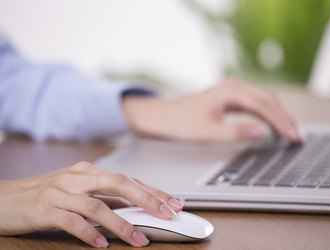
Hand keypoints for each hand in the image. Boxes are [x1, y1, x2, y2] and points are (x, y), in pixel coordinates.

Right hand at [0, 162, 182, 247]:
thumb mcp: (77, 191)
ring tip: (139, 239)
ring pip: (99, 205)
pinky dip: (90, 234)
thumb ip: (102, 197)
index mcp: (88, 172)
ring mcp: (61, 191)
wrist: (4, 199)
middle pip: (120, 184)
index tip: (173, 202)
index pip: (128, 179)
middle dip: (148, 199)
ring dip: (122, 224)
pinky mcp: (45, 208)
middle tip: (168, 214)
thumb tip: (132, 206)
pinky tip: (102, 245)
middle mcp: (77, 177)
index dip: (153, 191)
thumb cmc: (44, 195)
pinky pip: (73, 221)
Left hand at [123, 77, 301, 141]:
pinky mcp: (231, 96)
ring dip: (279, 115)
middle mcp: (234, 86)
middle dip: (285, 118)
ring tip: (291, 132)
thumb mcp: (208, 131)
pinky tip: (274, 125)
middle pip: (268, 100)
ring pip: (264, 100)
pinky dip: (268, 114)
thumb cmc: (182, 122)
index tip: (292, 136)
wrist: (164, 116)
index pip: (263, 106)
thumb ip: (236, 132)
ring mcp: (233, 89)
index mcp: (230, 91)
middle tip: (298, 136)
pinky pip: (256, 103)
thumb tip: (263, 133)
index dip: (280, 122)